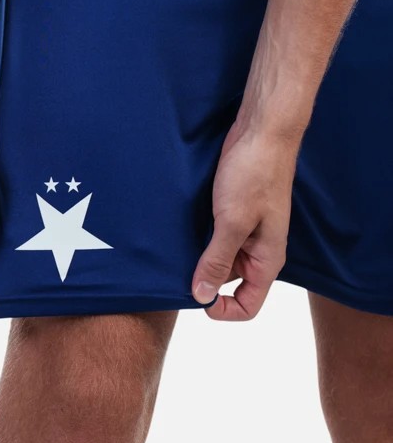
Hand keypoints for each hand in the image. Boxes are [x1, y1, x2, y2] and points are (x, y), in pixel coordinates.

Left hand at [192, 120, 299, 320]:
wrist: (261, 132)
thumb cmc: (254, 175)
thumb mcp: (233, 222)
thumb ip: (218, 261)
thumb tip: (202, 297)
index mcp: (267, 260)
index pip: (248, 306)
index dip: (222, 309)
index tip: (197, 295)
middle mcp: (258, 251)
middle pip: (229, 284)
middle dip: (204, 280)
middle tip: (178, 267)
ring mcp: (245, 232)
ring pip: (219, 259)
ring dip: (199, 257)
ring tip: (176, 247)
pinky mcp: (233, 213)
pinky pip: (215, 237)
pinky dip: (198, 238)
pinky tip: (181, 229)